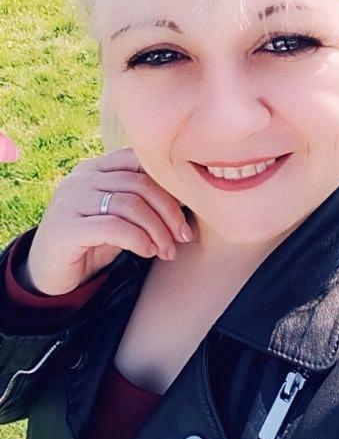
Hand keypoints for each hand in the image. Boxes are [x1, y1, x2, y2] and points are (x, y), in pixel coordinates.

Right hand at [23, 147, 195, 295]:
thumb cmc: (92, 244)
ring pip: (130, 204)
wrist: (49, 275)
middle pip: (141, 183)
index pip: (141, 163)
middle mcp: (81, 178)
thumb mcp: (120, 218)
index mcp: (96, 169)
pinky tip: (148, 252)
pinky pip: (114, 227)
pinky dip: (138, 239)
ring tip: (167, 250)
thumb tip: (188, 199)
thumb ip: (142, 202)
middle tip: (183, 237)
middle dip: (169, 211)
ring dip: (157, 230)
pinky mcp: (65, 227)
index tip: (189, 212)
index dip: (170, 186)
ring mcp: (70, 200)